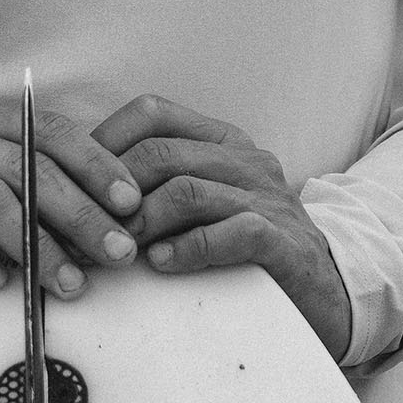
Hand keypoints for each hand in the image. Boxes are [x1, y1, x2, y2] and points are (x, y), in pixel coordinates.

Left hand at [93, 94, 352, 361]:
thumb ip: (158, 188)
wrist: (328, 291)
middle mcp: (245, 159)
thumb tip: (82, 190)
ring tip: (117, 250)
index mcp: (221, 139)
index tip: (74, 180)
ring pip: (188, 189)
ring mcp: (267, 197)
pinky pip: (230, 231)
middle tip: (84, 230)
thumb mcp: (204, 202)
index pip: (152, 112)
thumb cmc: (249, 245)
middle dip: (113, 192)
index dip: (105, 140)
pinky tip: (161, 264)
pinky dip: (188, 247)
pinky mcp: (282, 241)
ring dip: (142, 222)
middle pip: (161, 153)